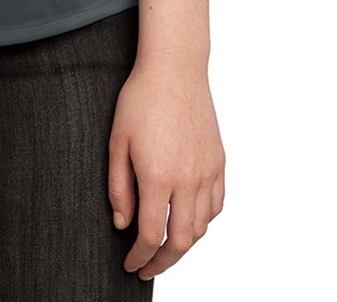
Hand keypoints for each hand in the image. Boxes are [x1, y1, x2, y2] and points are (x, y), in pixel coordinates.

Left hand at [107, 56, 224, 278]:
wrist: (175, 69)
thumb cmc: (141, 99)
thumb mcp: (117, 142)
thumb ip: (119, 188)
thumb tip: (122, 224)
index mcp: (158, 175)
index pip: (151, 234)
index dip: (139, 256)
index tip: (130, 264)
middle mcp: (187, 179)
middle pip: (181, 241)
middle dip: (163, 262)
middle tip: (147, 267)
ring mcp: (207, 172)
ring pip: (201, 227)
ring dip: (183, 245)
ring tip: (165, 247)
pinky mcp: (219, 163)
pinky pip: (216, 206)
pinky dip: (203, 222)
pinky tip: (188, 220)